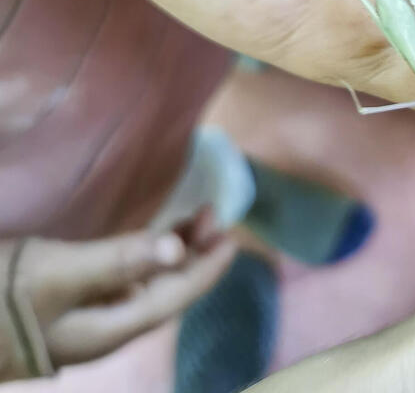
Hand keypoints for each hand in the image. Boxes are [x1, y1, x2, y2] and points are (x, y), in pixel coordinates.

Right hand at [0, 227, 234, 378]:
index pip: (176, 296)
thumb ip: (118, 260)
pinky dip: (137, 258)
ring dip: (168, 254)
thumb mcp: (56, 274)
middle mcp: (102, 327)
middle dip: (193, 254)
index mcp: (110, 326)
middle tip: (211, 214)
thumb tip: (176, 252)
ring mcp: (80, 319)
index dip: (207, 267)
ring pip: (141, 285)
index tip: (231, 235)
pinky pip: (116, 282)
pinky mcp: (60, 305)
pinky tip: (142, 243)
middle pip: (164, 291)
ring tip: (190, 221)